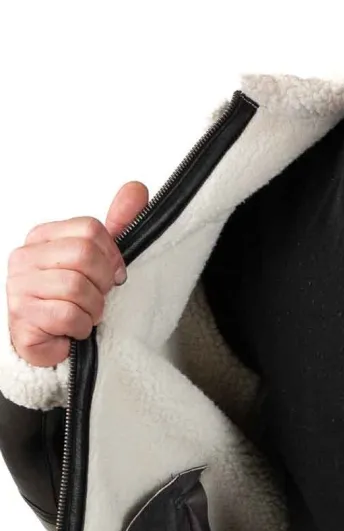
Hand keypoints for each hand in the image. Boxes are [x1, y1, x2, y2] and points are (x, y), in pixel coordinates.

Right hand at [6, 181, 148, 367]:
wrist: (49, 342)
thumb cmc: (72, 301)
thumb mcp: (98, 260)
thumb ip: (117, 225)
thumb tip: (137, 189)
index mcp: (43, 237)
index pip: (90, 230)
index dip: (112, 257)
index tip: (112, 276)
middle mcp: (26, 257)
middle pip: (85, 256)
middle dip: (102, 284)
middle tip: (96, 298)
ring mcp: (19, 286)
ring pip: (78, 287)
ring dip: (93, 309)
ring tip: (84, 315)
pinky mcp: (22, 316)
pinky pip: (69, 315)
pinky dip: (82, 327)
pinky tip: (74, 329)